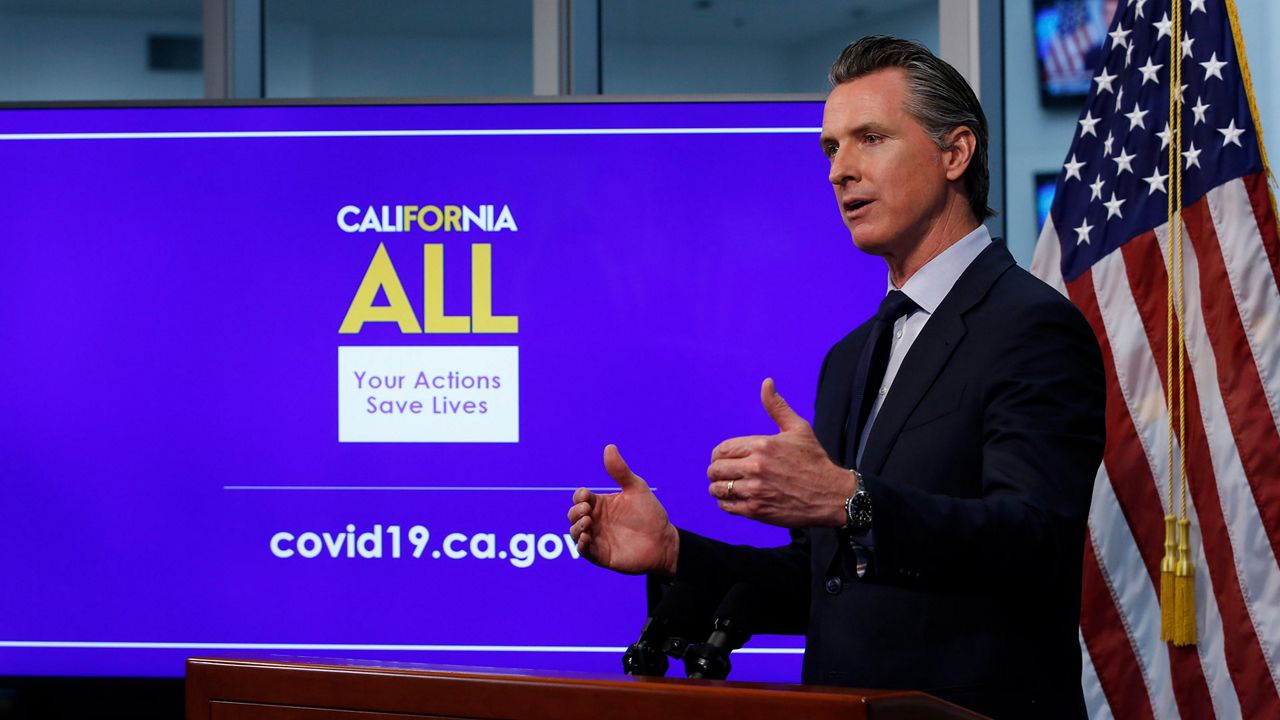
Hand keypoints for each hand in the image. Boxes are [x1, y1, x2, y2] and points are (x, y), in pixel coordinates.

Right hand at [567, 444, 679, 575]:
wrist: (664, 541)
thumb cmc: (650, 514)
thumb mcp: (636, 489)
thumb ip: (620, 471)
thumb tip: (609, 447)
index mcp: (601, 504)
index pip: (580, 498)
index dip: (579, 496)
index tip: (586, 496)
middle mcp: (596, 521)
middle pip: (573, 514)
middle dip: (575, 511)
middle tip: (588, 510)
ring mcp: (597, 538)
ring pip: (575, 532)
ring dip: (576, 527)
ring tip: (588, 522)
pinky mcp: (601, 555)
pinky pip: (583, 551)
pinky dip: (581, 545)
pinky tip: (587, 538)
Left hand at [707, 378, 856, 527]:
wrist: (832, 495)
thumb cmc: (815, 461)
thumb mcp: (798, 429)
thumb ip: (777, 407)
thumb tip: (766, 383)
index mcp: (762, 445)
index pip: (722, 449)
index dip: (718, 455)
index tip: (724, 459)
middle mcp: (756, 467)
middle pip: (716, 469)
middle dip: (716, 471)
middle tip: (724, 474)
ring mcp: (756, 490)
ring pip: (718, 489)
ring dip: (718, 488)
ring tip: (727, 487)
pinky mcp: (757, 510)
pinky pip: (727, 506)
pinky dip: (725, 503)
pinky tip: (734, 499)